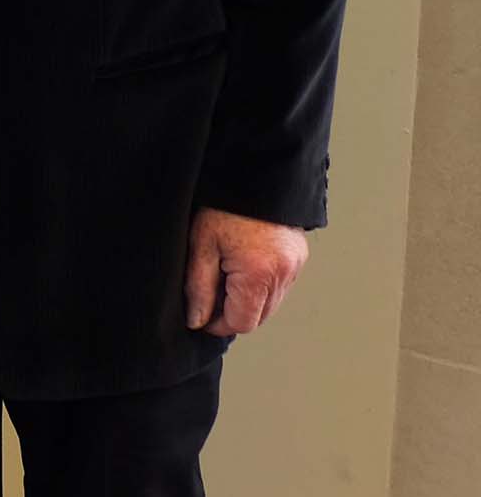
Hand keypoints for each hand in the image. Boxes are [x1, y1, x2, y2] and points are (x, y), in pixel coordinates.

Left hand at [184, 207, 308, 336]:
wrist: (255, 172)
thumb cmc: (225, 206)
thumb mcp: (201, 247)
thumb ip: (199, 289)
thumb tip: (198, 320)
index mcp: (259, 274)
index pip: (241, 323)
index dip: (218, 323)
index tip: (202, 313)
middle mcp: (284, 273)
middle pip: (259, 317)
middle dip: (234, 311)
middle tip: (212, 290)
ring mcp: (295, 265)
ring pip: (271, 303)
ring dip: (248, 299)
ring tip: (227, 272)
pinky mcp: (299, 256)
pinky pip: (280, 285)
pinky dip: (261, 284)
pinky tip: (243, 264)